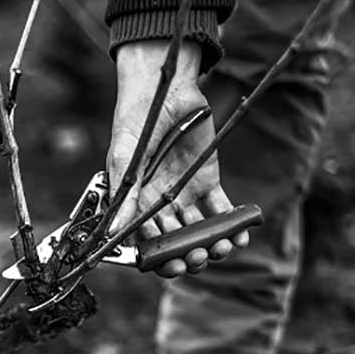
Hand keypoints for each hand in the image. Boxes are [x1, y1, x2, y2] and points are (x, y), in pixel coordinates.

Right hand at [107, 40, 243, 278]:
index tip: (172, 263)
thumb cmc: (136, 121)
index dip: (159, 257)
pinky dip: (231, 224)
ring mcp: (185, 193)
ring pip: (198, 230)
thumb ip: (125, 196)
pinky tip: (239, 235)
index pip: (146, 240)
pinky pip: (220, 210)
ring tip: (221, 247)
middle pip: (174, 241)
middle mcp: (160, 202)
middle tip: (198, 258)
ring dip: (210, 244)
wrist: (165, 90)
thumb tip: (115, 232)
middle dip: (187, 255)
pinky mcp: (207, 181)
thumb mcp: (126, 158)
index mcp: (137, 202)